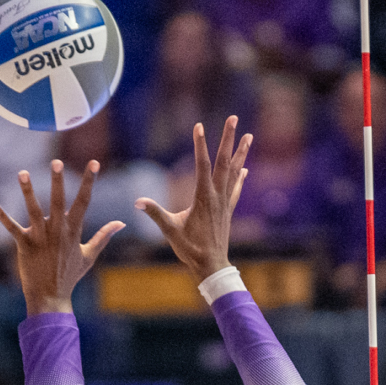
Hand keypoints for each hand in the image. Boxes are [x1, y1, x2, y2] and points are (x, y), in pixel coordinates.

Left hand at [0, 159, 124, 315]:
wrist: (51, 297)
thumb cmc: (70, 276)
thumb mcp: (89, 255)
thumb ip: (104, 236)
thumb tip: (121, 223)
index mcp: (74, 231)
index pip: (84, 201)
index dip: (89, 181)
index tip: (94, 163)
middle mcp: (58, 231)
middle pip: (59, 201)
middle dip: (58, 181)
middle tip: (56, 161)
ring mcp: (41, 237)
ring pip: (34, 210)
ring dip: (27, 191)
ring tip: (23, 172)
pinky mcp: (25, 245)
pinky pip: (11, 228)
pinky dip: (2, 216)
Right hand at [137, 117, 250, 286]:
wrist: (211, 265)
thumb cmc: (190, 249)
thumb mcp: (170, 230)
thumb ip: (155, 213)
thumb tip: (137, 201)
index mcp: (203, 197)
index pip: (202, 164)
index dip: (200, 144)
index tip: (199, 125)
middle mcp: (217, 195)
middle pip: (224, 161)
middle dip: (228, 139)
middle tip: (233, 119)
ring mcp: (225, 202)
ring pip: (234, 171)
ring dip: (241, 153)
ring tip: (248, 136)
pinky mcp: (228, 211)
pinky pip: (236, 189)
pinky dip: (240, 177)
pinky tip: (244, 167)